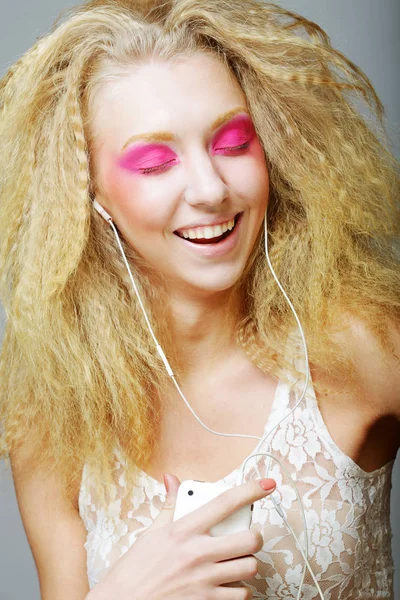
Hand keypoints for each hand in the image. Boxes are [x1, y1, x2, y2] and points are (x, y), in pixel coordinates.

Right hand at [88, 474, 275, 599]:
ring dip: (247, 564)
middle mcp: (197, 552)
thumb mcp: (152, 532)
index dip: (251, 490)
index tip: (267, 484)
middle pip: (250, 539)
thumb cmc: (135, 569)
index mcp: (184, 530)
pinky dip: (239, 590)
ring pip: (250, 568)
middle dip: (254, 537)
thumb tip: (172, 479)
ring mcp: (204, 580)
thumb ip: (170, 505)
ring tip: (236, 562)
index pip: (225, 502)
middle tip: (247, 538)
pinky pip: (241, 595)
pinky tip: (228, 584)